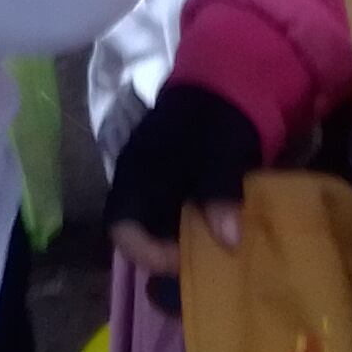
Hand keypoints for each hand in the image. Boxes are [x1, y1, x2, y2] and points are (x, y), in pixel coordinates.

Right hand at [102, 83, 259, 311]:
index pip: (122, 227)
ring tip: (216, 256)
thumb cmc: (216, 117)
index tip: (183, 262)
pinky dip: (194, 234)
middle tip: (205, 266)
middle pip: (141, 236)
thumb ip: (221, 192)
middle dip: (169, 257)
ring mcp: (155, 187)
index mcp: (138, 175)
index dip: (147, 253)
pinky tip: (220, 237)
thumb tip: (229, 241)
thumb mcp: (223, 152)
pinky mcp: (174, 188)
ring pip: (158, 231)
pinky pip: (175, 221)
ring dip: (183, 247)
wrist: (224, 85)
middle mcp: (139, 186)